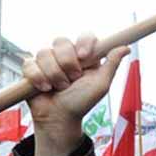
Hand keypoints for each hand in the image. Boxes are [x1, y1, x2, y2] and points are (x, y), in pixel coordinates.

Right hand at [22, 34, 129, 155]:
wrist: (60, 118)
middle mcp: (66, 55)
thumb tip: (125, 47)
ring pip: (44, 53)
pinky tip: (45, 88)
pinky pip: (30, 64)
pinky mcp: (32, 69)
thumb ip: (112, 64)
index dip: (84, 43)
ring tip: (59, 88)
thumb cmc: (81, 103)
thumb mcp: (101, 85)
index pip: (85, 36)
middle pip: (61, 41)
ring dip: (54, 74)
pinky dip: (38, 78)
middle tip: (72, 80)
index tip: (84, 56)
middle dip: (67, 63)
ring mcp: (48, 61)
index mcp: (85, 56)